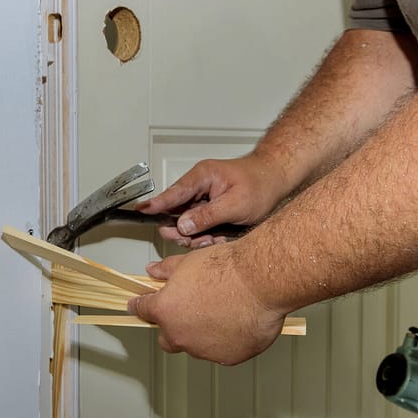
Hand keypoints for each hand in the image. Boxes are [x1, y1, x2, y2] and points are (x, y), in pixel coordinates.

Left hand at [127, 244, 286, 364]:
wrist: (260, 281)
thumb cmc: (227, 270)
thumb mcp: (188, 261)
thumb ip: (166, 270)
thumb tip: (153, 270)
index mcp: (165, 310)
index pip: (143, 310)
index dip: (141, 306)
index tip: (140, 305)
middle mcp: (180, 334)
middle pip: (166, 337)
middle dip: (171, 327)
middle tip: (186, 311)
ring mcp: (203, 349)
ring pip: (195, 346)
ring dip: (200, 334)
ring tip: (219, 313)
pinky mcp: (227, 357)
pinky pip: (220, 352)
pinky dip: (224, 342)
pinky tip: (235, 324)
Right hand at [136, 156, 290, 247]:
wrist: (276, 181)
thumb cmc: (261, 184)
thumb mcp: (235, 204)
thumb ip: (207, 216)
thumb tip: (182, 225)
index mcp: (202, 176)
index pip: (173, 193)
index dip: (156, 204)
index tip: (140, 210)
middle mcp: (199, 186)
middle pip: (177, 213)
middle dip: (185, 231)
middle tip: (195, 240)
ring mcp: (203, 198)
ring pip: (188, 223)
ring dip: (199, 235)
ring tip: (216, 238)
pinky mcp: (208, 208)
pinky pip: (199, 225)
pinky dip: (207, 234)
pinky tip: (220, 236)